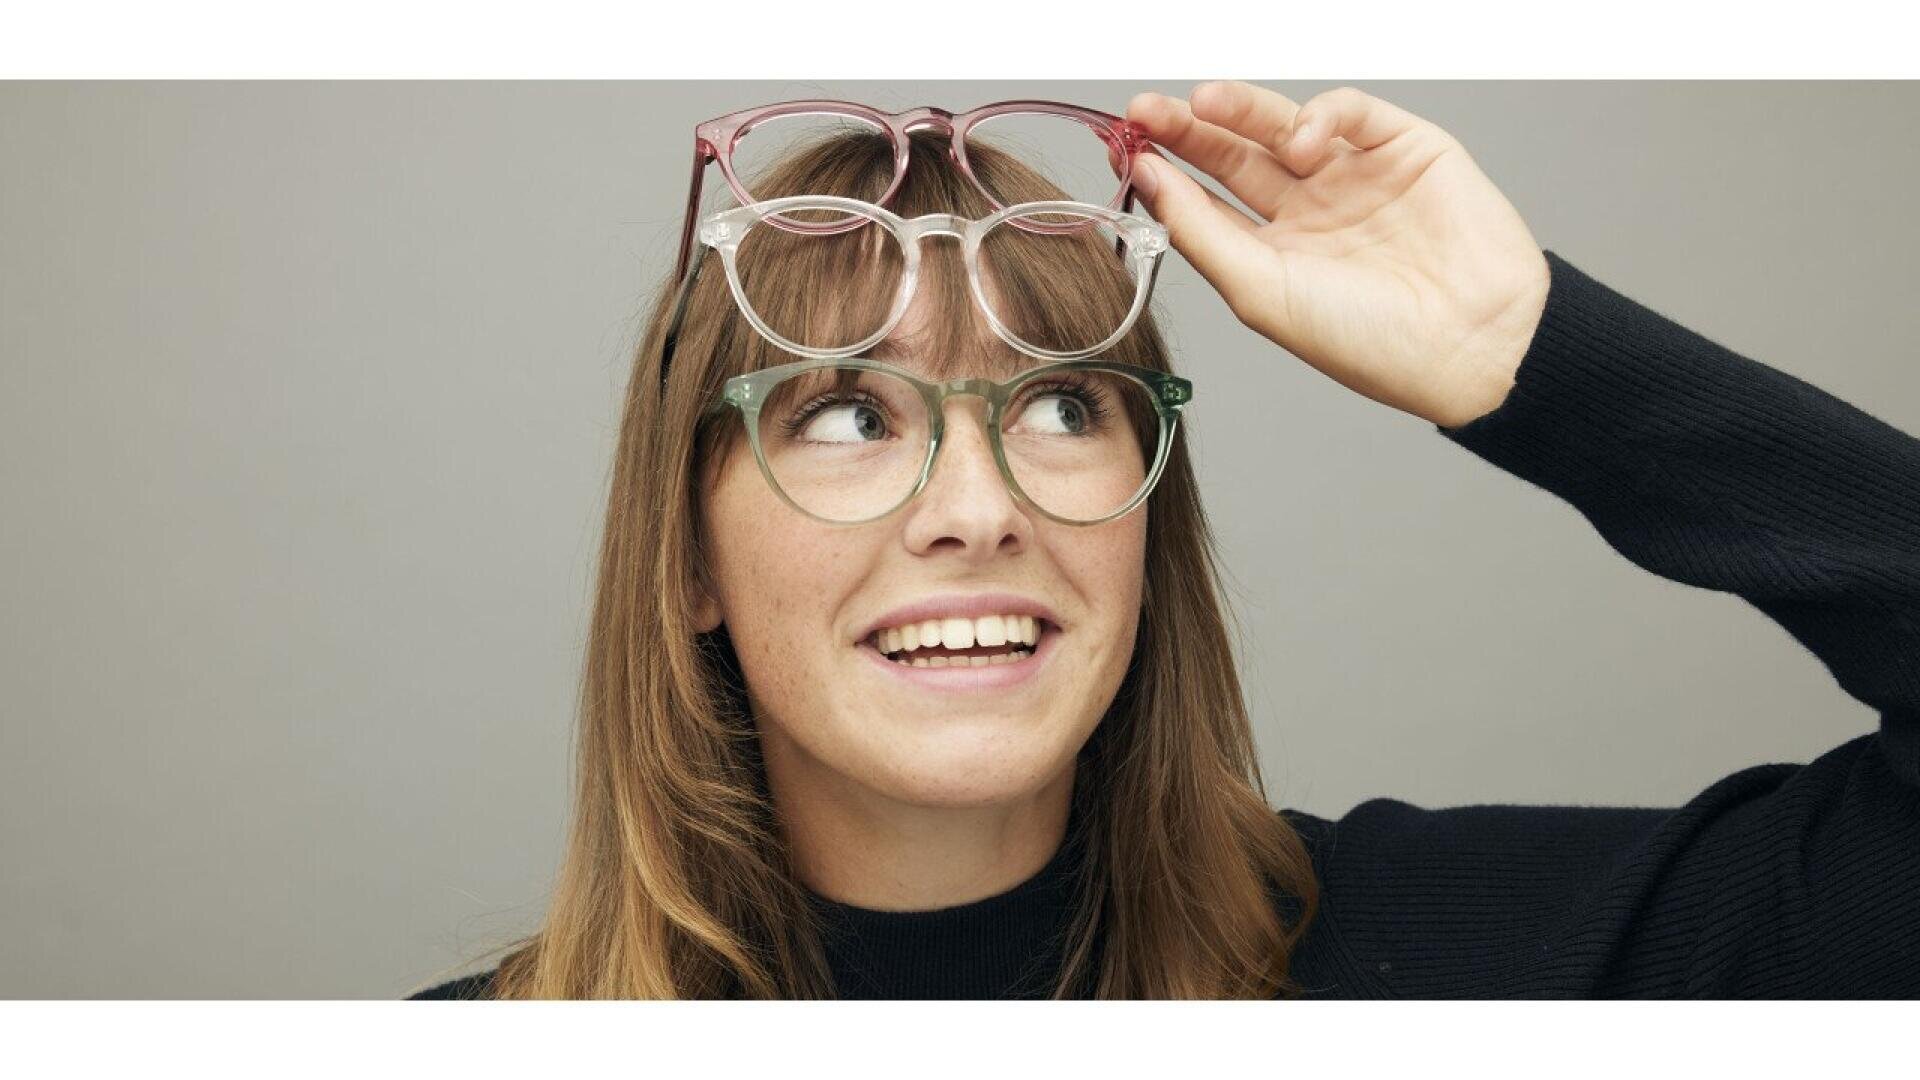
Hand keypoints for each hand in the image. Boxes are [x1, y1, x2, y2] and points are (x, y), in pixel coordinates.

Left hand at [1126, 82, 1550, 428]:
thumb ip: (1202, 235)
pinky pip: (1350, 112)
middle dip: (1189, 128)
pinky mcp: (1404, 147)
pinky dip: (1319, 115)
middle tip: (1146, 110)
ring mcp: (1355, 177)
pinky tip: (1301, 142)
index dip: (1165, 173)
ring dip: (1240, 108)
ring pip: (1283, 124)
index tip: (1125, 148)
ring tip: (1205, 103)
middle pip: (1234, 155)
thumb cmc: (1369, 341)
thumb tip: (1149, 180)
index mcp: (1273, 254)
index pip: (1205, 201)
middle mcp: (1309, 212)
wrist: (1471, 343)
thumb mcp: (1263, 293)